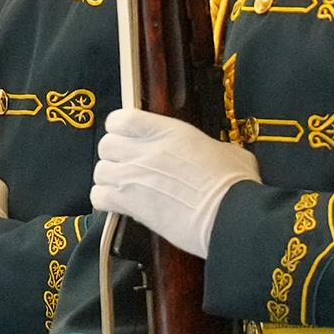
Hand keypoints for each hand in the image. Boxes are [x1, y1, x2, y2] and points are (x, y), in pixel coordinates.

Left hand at [89, 107, 252, 256]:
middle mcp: (145, 150)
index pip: (121, 118)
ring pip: (100, 170)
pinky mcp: (129, 204)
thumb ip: (207, 147)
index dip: (120, 127)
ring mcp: (133, 176)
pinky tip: (121, 205)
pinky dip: (105, 201)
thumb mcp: (227, 151)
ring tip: (126, 188)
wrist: (230, 215)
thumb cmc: (235, 184)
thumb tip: (209, 154)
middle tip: (129, 166)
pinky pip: (98, 197)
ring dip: (110, 179)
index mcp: (167, 132)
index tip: (129, 136)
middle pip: (106, 144)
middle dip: (115, 154)